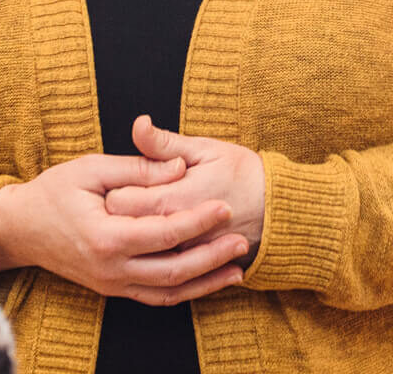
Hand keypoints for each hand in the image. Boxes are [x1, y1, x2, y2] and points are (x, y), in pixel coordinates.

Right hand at [0, 151, 248, 304]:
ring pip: (168, 292)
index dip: (197, 220)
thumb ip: (138, 170)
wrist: (20, 228)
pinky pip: (155, 297)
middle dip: (212, 258)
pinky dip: (184, 292)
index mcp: (106, 237)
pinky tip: (207, 281)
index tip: (223, 206)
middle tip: (241, 242)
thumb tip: (180, 166)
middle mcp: (110, 269)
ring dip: (205, 283)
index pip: (164, 233)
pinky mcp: (112, 289)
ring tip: (237, 270)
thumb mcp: (91, 169)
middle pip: (173, 271)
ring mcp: (111, 284)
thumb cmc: (54, 191)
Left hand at [104, 116, 265, 264]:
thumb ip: (166, 143)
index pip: (118, 200)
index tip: (118, 178)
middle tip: (123, 196)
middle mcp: (173, 234)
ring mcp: (182, 255)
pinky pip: (159, 266)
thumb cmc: (244, 174)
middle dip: (116, 213)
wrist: (281, 213)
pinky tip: (150, 239)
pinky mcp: (192, 268)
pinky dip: (150, 253)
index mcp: (172, 199)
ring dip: (132, 235)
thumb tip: (138, 124)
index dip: (112, 188)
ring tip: (137, 217)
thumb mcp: (207, 150)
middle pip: (122, 227)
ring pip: (138, 250)